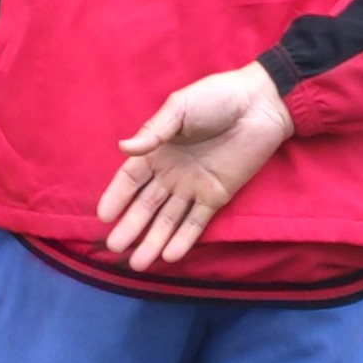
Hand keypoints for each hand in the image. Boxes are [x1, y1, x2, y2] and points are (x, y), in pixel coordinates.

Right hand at [96, 63, 293, 271]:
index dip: (117, 197)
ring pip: (169, 219)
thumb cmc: (215, 98)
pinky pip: (197, 221)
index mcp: (158, 150)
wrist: (259, 105)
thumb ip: (153, 131)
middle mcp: (171, 172)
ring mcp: (194, 186)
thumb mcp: (179, 107)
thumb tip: (123, 148)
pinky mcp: (217, 195)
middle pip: (146, 205)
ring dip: (154, 240)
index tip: (104, 217)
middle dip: (131, 226)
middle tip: (114, 248)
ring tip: (138, 264)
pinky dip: (184, 239)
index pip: (131, 179)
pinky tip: (169, 255)